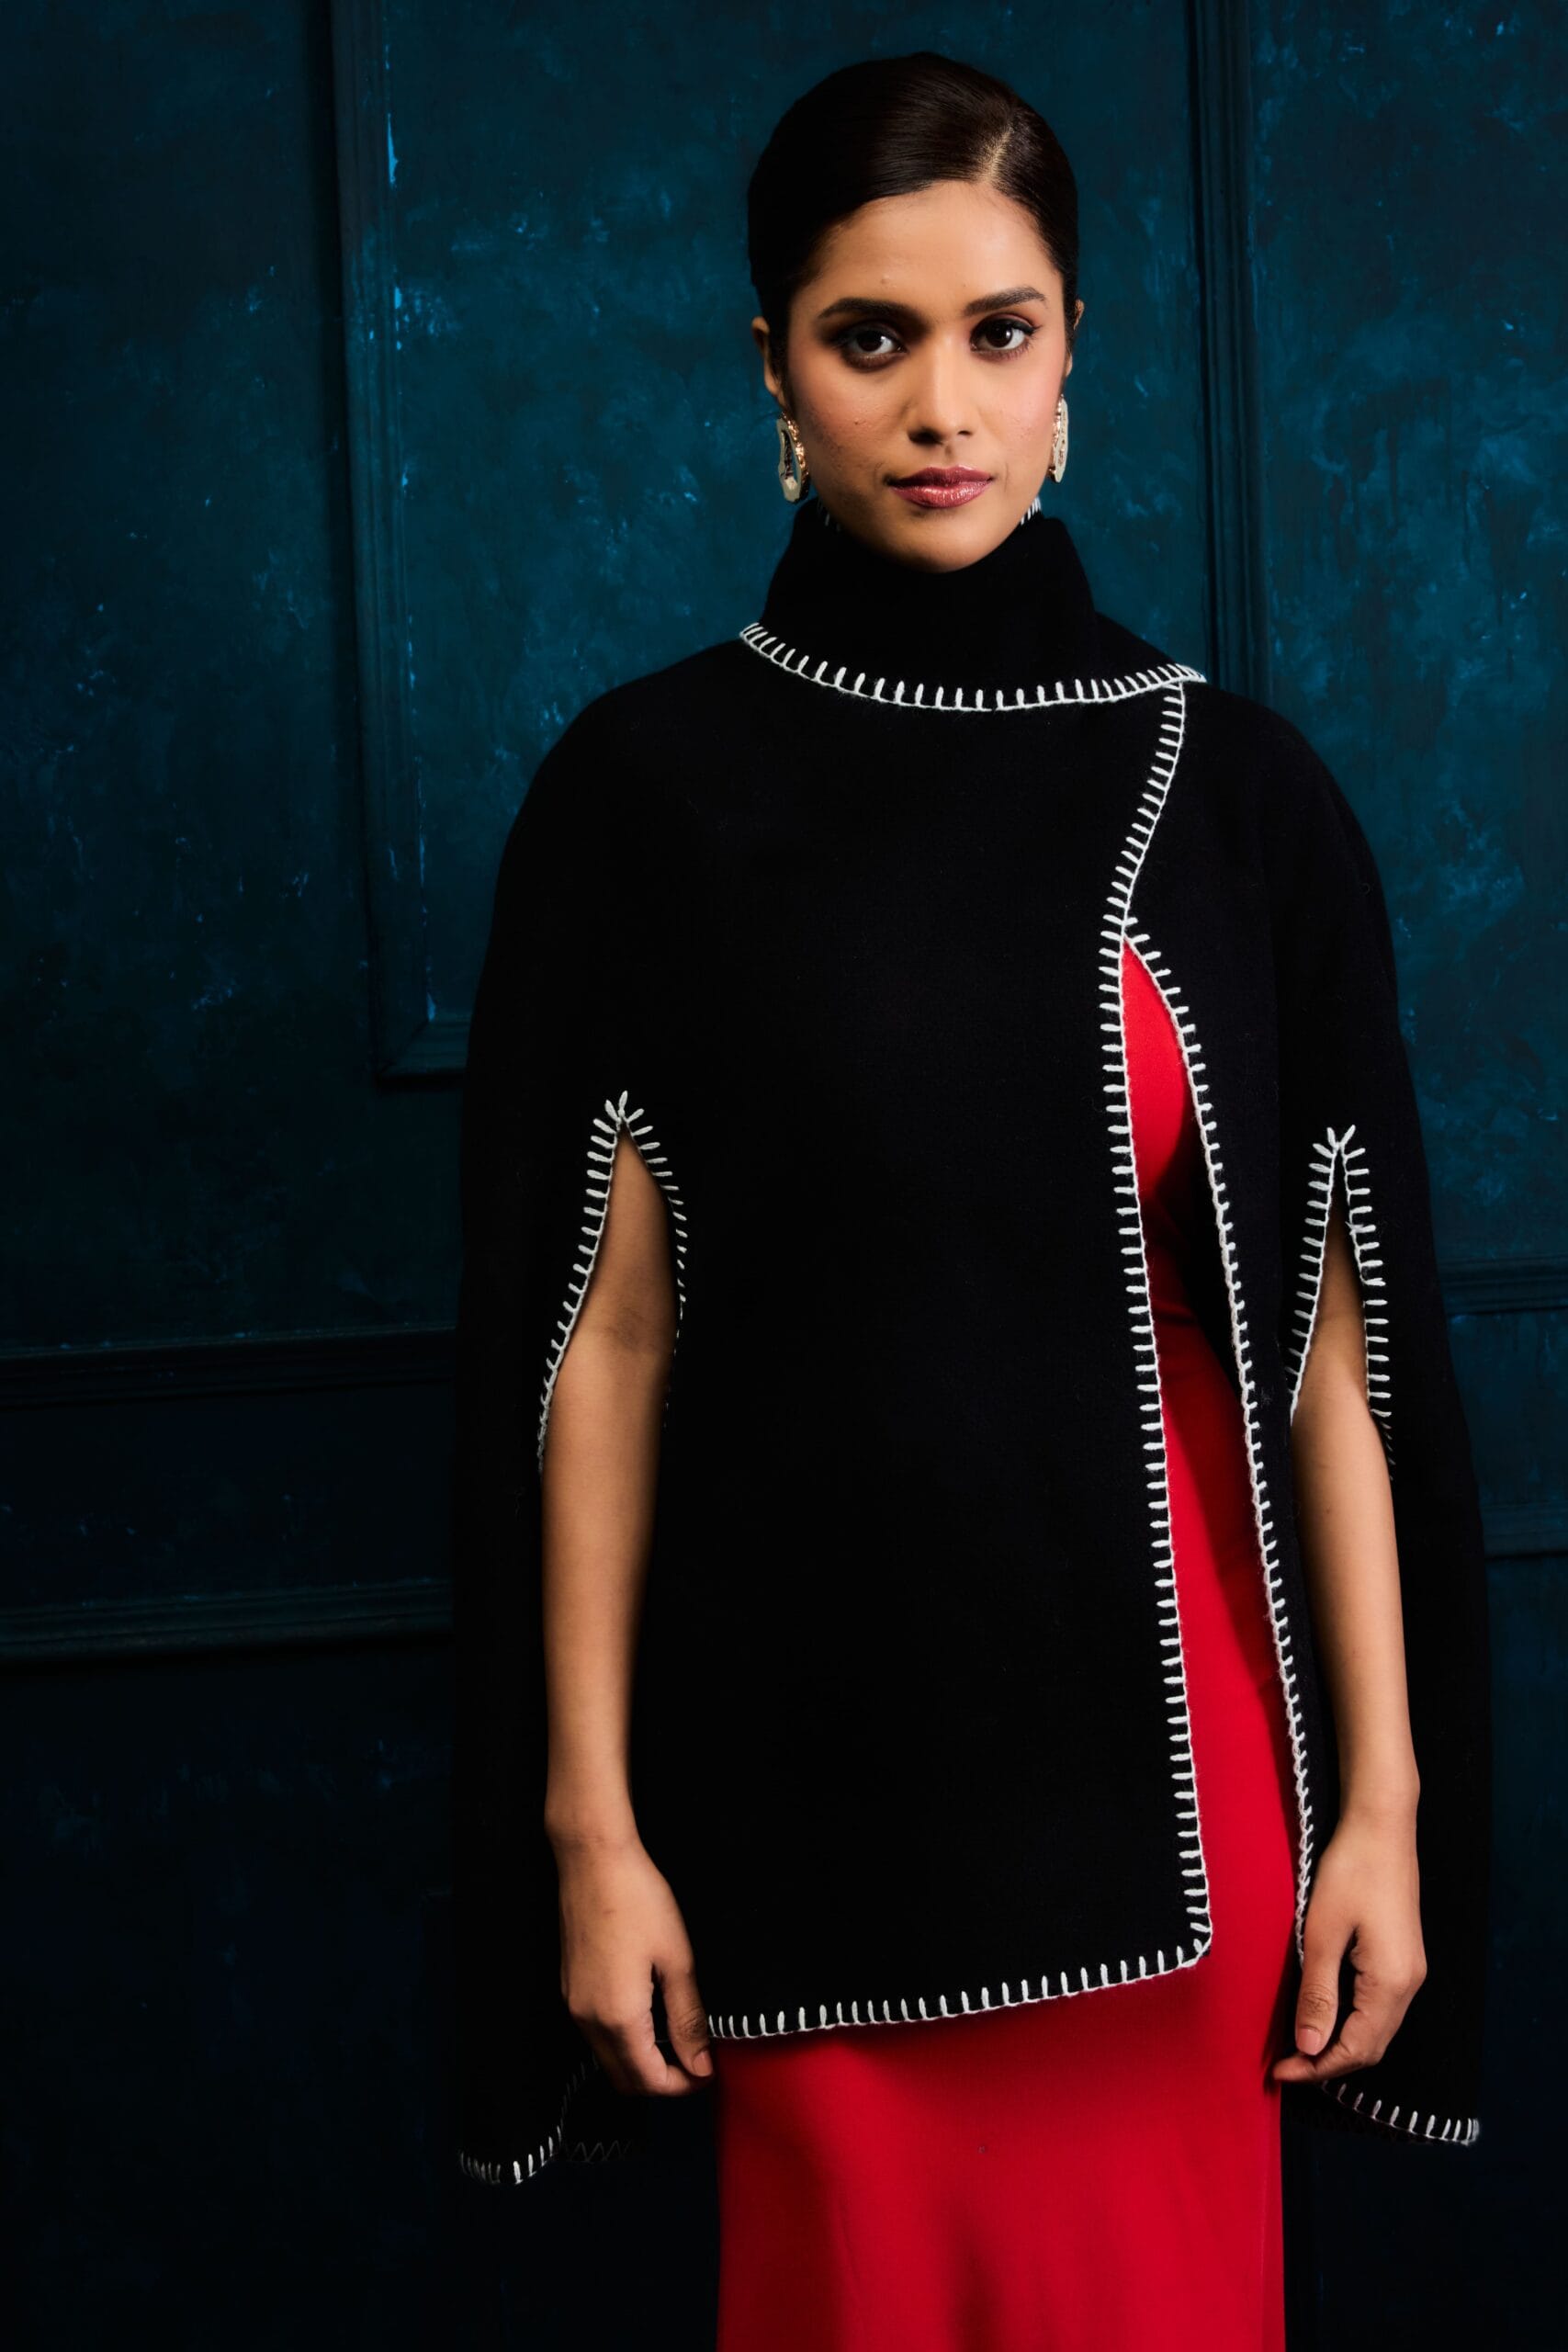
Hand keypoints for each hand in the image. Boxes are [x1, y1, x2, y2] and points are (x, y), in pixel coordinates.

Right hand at [552, 1827, 714, 2096]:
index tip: (709, 2071)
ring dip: (641, 2063)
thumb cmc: (639, 1901)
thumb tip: (700, 2066)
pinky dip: (623, 2042)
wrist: (593, 1860)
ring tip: (677, 2038)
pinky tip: (649, 2015)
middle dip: (661, 2081)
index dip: (682, 2086)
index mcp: (618, 2017)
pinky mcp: (569, 1988)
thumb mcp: (676, 1960)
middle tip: (696, 2060)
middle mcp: (588, 2020)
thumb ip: (687, 2020)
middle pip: (624, 2079)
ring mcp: (574, 2005)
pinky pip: (595, 2036)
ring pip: (607, 2059)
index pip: (649, 2081)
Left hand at [1271, 1806, 1425, 2086]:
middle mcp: (1410, 1985)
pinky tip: (1324, 2014)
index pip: (1355, 2050)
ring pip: (1376, 2030)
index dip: (1316, 2067)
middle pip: (1370, 2047)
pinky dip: (1351, 2022)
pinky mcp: (1403, 1958)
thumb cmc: (1350, 1871)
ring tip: (1298, 2046)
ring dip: (1339, 2044)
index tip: (1278, 2073)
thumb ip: (1318, 1994)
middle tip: (1284, 2065)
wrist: (1382, 1826)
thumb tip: (1309, 2047)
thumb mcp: (1322, 1933)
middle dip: (1327, 2062)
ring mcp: (1410, 1971)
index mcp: (1391, 1984)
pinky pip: (1379, 2007)